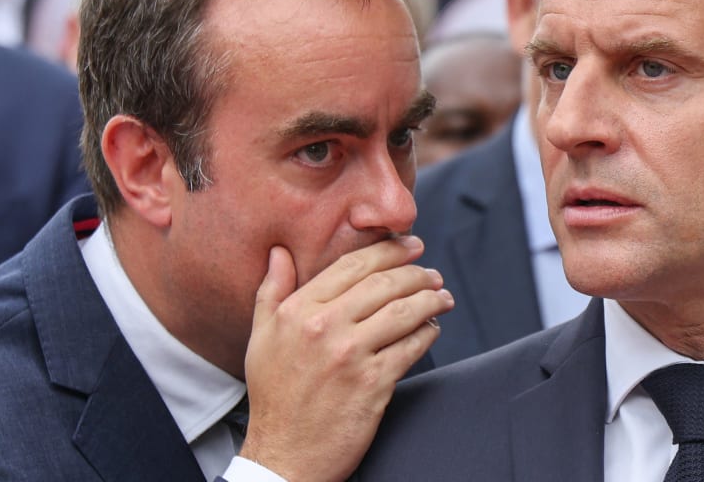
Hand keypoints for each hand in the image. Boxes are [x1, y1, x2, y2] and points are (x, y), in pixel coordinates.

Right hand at [239, 237, 452, 481]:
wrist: (284, 456)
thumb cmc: (275, 397)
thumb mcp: (261, 338)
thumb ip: (272, 291)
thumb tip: (279, 253)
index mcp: (299, 311)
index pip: (352, 265)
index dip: (388, 250)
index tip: (410, 246)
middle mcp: (325, 328)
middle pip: (384, 284)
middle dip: (417, 273)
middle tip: (432, 275)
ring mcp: (351, 356)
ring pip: (404, 311)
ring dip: (431, 300)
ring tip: (442, 297)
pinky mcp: (374, 383)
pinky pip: (412, 347)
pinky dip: (428, 333)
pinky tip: (432, 329)